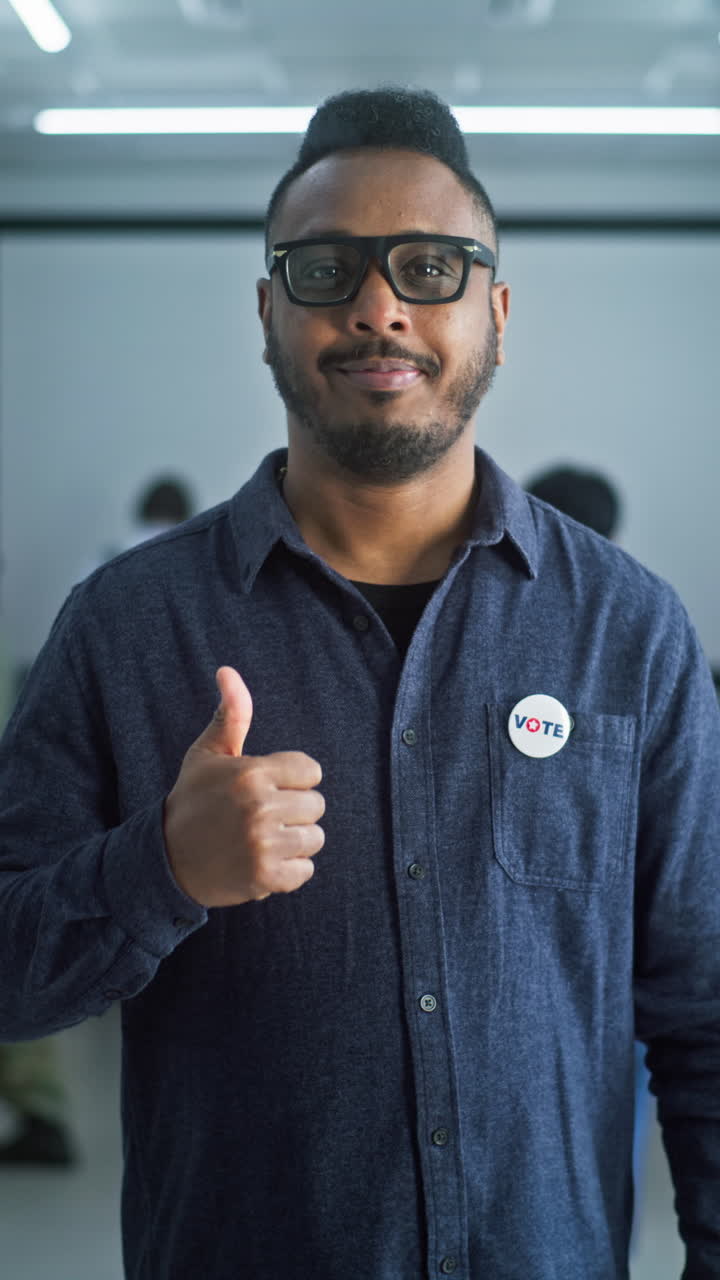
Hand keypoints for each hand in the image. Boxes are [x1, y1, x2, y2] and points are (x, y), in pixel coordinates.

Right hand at [162, 667, 324, 907]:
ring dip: (294, 842)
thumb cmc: (192, 801)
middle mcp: (260, 806)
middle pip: (316, 805)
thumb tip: (228, 671)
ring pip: (314, 838)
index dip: (293, 780)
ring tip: (263, 840)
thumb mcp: (207, 755)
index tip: (268, 788)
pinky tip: (263, 862)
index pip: (311, 771)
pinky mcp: (265, 876)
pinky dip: (289, 871)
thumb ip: (230, 715)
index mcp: (251, 772)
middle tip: (262, 817)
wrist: (165, 860)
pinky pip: (305, 870)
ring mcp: (264, 843)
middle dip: (294, 811)